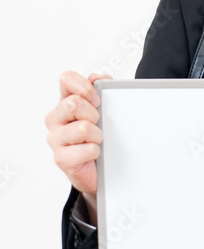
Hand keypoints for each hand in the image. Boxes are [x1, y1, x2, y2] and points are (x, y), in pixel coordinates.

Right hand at [45, 71, 111, 200]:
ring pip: (82, 127)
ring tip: (97, 141)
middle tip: (98, 124)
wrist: (99, 171)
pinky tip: (94, 154)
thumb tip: (98, 78)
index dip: (84, 86)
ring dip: (98, 135)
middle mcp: (56, 118)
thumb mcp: (103, 110)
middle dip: (93, 114)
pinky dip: (97, 151)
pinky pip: (88, 149)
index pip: (66, 79)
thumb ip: (102, 90)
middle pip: (73, 103)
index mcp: (65, 102)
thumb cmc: (99, 137)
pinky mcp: (61, 158)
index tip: (97, 99)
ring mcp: (55, 139)